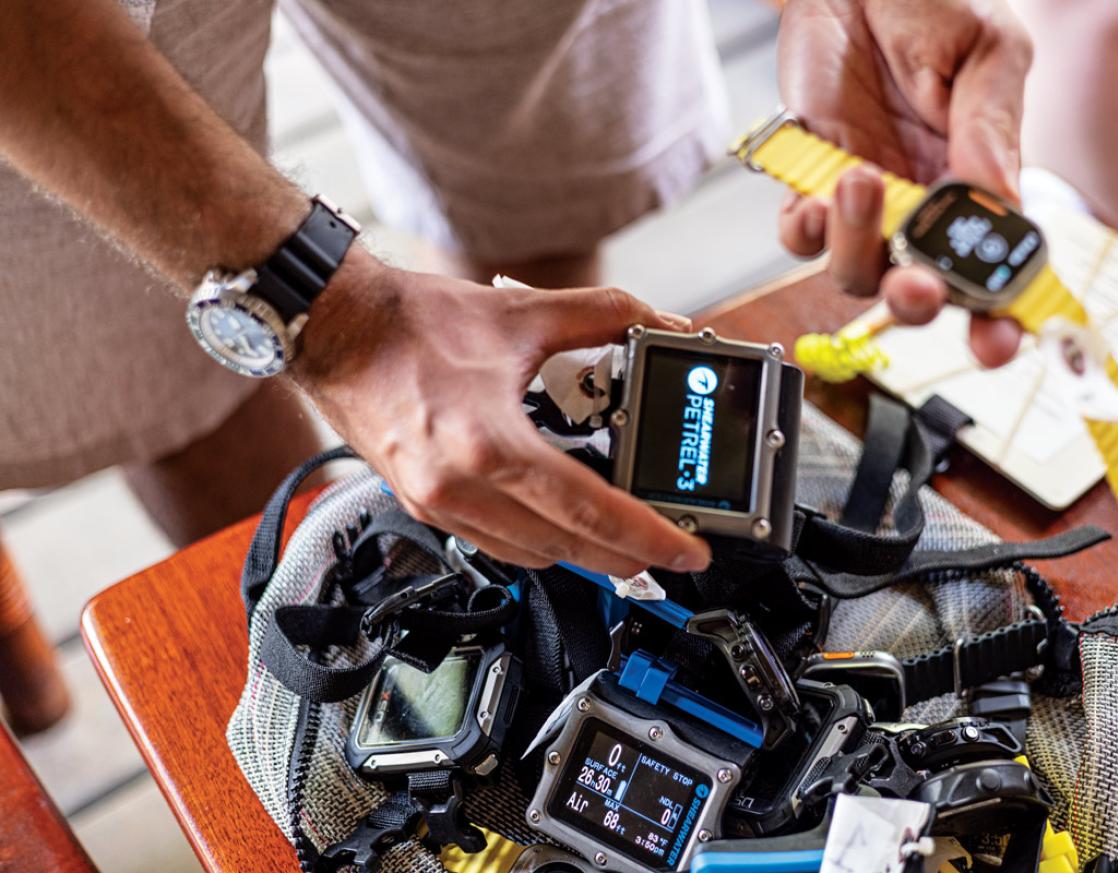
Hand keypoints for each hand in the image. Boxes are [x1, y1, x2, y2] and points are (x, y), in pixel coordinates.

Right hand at [291, 250, 712, 577]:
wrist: (335, 327)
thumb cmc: (411, 323)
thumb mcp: (522, 313)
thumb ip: (605, 316)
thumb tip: (663, 324)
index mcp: (490, 443)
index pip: (591, 510)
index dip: (648, 538)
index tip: (687, 551)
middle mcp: (460, 487)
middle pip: (566, 547)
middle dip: (626, 558)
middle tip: (667, 554)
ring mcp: (436, 504)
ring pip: (530, 555)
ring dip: (580, 553)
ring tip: (622, 541)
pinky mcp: (422, 505)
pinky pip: (494, 545)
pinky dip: (536, 542)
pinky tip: (559, 525)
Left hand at [776, 0, 1032, 365]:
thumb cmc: (931, 2)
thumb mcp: (984, 51)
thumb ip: (990, 128)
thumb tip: (999, 201)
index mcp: (981, 183)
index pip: (991, 272)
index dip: (996, 319)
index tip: (997, 341)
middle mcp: (921, 207)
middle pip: (917, 293)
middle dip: (918, 303)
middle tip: (916, 284)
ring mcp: (865, 201)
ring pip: (855, 272)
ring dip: (857, 245)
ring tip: (861, 179)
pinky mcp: (811, 181)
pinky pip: (801, 237)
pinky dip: (805, 232)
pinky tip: (817, 198)